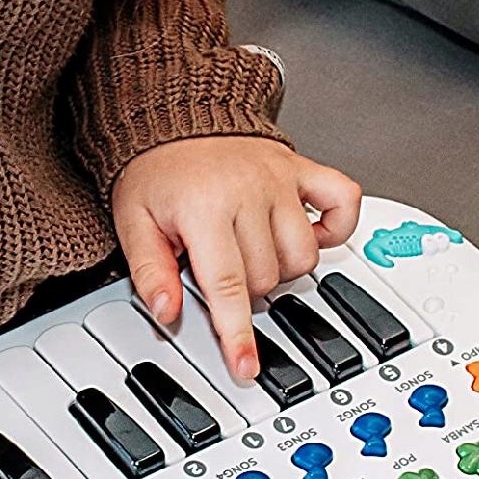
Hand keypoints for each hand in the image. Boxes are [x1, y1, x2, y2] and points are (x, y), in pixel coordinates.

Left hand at [112, 138, 360, 380]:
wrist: (174, 112)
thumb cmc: (155, 170)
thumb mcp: (134, 223)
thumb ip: (150, 271)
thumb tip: (167, 313)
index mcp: (205, 209)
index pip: (229, 286)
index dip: (238, 334)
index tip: (247, 366)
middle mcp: (249, 193)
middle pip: (268, 278)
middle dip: (244, 288)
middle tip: (218, 266)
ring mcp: (281, 180)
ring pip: (303, 257)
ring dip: (280, 268)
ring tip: (250, 250)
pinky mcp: (302, 168)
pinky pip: (344, 201)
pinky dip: (336, 227)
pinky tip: (307, 234)